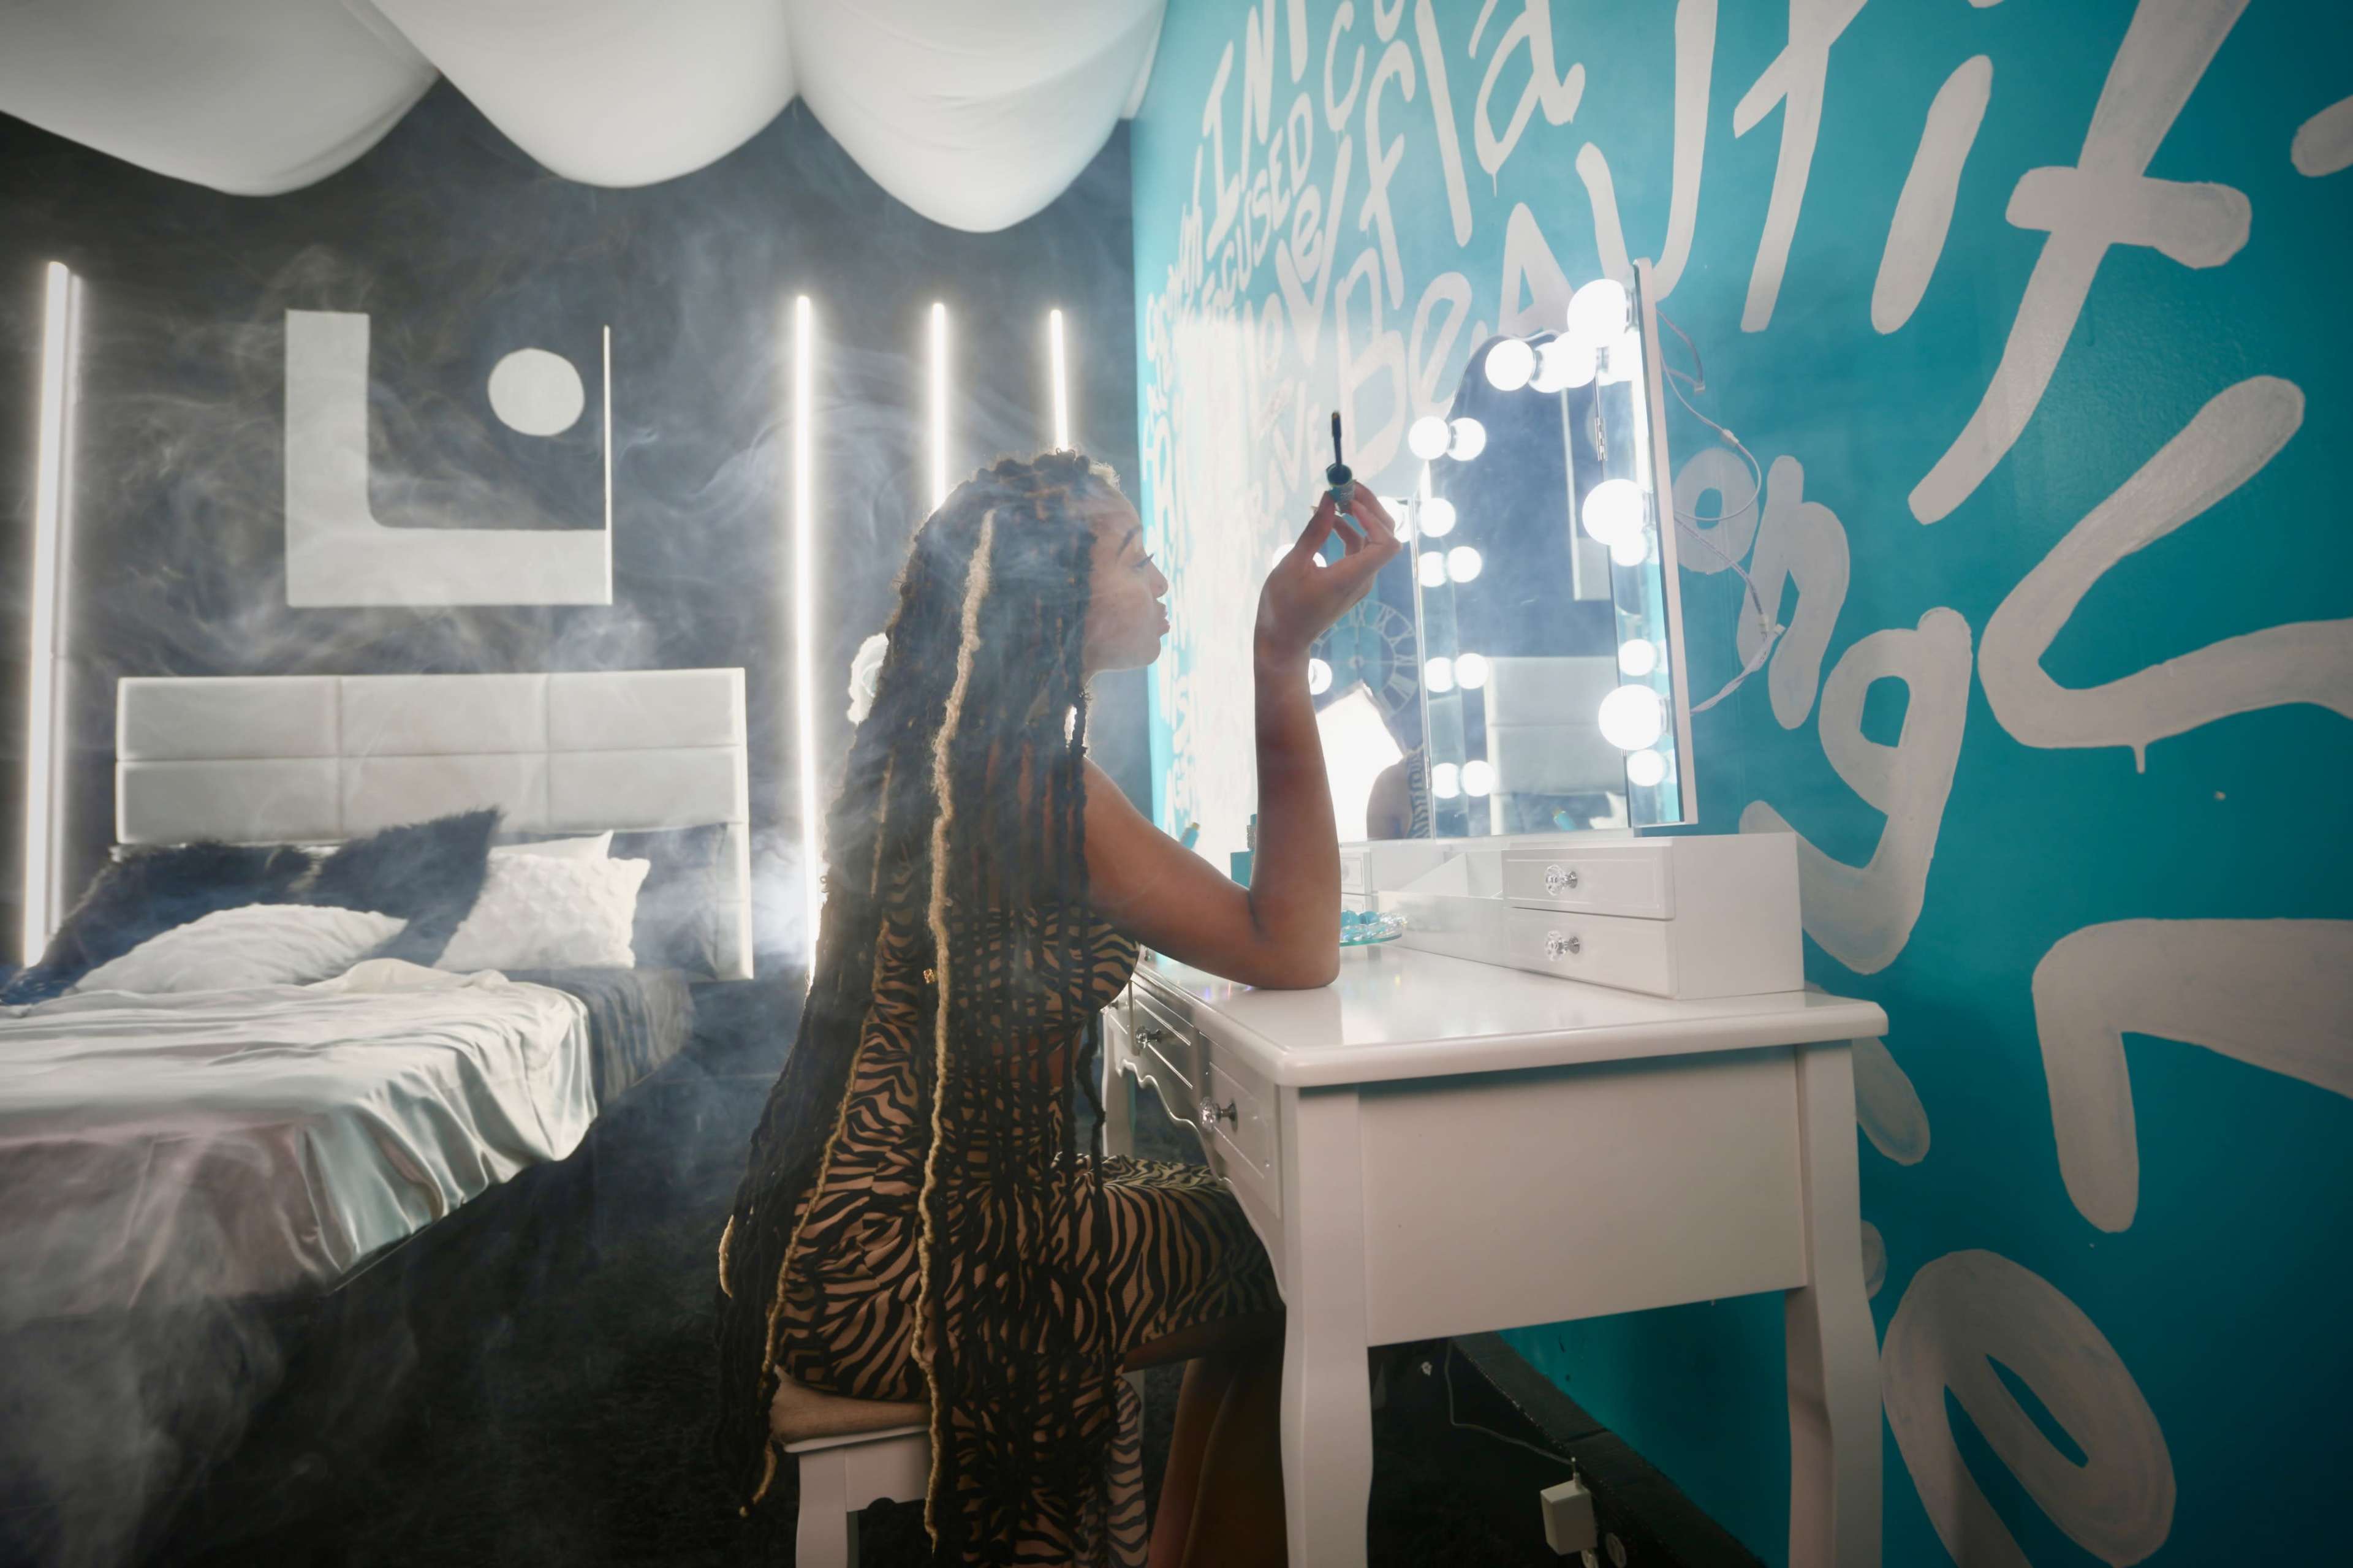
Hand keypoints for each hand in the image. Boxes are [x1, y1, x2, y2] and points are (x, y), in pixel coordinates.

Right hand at [1255, 490, 1403, 659]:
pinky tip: (1329, 519)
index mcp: (1351, 578)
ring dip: (1359, 516)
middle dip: (1370, 507)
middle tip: (1346, 488)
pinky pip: (1359, 550)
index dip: (1374, 518)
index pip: (1386, 544)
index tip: (1349, 502)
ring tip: (1335, 498)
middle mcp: (1363, 579)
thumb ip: (1314, 531)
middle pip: (1385, 536)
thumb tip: (1329, 499)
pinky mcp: (1351, 581)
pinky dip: (1349, 530)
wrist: (1284, 640)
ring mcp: (1359, 581)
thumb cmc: (1283, 607)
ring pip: (1373, 540)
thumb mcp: (1292, 565)